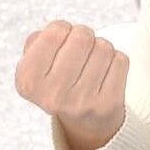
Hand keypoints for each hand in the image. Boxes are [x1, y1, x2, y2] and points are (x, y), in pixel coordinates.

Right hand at [15, 19, 127, 149]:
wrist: (84, 121)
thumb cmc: (59, 81)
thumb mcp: (36, 64)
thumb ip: (37, 41)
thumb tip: (57, 30)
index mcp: (28, 81)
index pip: (55, 31)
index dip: (62, 29)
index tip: (61, 41)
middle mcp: (52, 95)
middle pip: (82, 36)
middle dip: (84, 36)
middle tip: (81, 49)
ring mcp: (81, 102)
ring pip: (104, 47)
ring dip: (101, 48)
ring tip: (92, 64)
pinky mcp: (108, 104)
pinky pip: (120, 60)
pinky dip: (116, 61)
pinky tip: (105, 75)